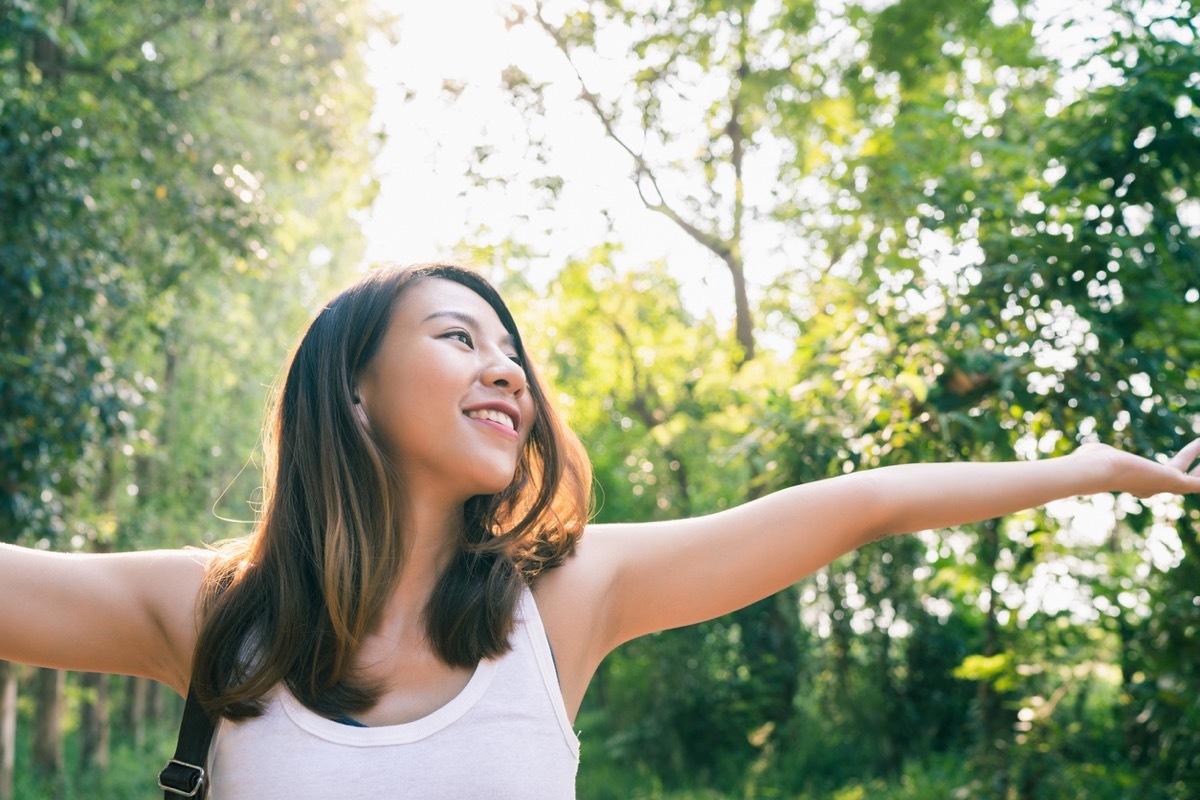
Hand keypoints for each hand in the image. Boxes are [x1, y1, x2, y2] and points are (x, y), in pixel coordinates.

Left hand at [1073, 439, 1199, 498]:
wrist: (1098, 469)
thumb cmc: (1090, 463)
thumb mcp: (1096, 454)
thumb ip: (1098, 452)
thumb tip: (1091, 450)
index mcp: (1135, 484)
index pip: (1158, 481)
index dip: (1171, 472)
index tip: (1178, 469)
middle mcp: (1153, 489)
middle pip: (1183, 483)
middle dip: (1196, 472)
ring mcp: (1165, 487)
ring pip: (1195, 480)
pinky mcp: (1174, 481)